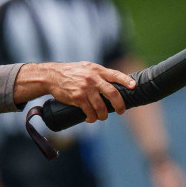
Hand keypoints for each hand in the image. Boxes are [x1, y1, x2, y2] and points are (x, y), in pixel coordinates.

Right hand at [20, 62, 134, 121]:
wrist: (52, 76)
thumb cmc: (71, 72)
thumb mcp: (86, 67)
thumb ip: (99, 74)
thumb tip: (113, 83)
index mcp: (97, 70)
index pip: (115, 75)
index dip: (126, 81)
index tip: (134, 86)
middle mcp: (93, 78)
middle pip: (112, 93)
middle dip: (119, 104)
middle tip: (121, 111)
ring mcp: (85, 89)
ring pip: (101, 106)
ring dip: (103, 115)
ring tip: (102, 116)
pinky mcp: (77, 98)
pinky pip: (89, 111)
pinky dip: (91, 118)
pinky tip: (91, 118)